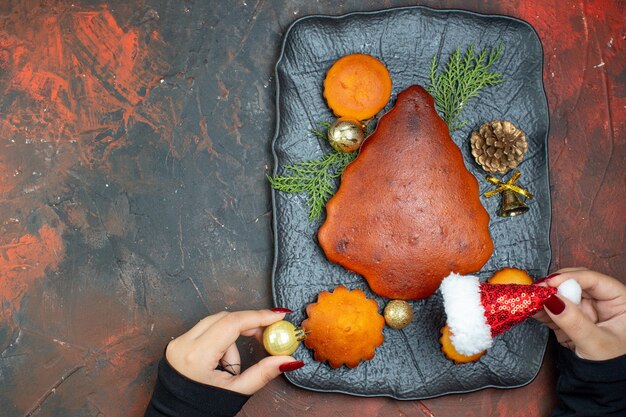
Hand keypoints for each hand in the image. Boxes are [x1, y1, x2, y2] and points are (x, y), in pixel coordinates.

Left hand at [165, 309, 303, 394]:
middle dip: (248, 324)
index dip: (259, 316)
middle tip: (267, 335)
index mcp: (197, 356)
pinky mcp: (178, 344)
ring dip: (232, 337)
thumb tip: (288, 360)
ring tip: (233, 368)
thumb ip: (263, 373)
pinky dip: (220, 341)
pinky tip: (222, 363)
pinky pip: (206, 331)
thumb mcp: (235, 392)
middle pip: (225, 318)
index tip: (278, 315)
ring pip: (216, 323)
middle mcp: (184, 344)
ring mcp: (178, 342)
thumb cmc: (201, 409)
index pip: (233, 323)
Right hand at [534, 267, 625, 359]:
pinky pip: (551, 307)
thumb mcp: (595, 342)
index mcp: (619, 301)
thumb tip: (553, 300)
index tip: (551, 282)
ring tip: (530, 298)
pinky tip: (530, 308)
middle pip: (574, 282)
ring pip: (560, 293)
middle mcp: (601, 301)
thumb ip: (574, 321)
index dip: (571, 278)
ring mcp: (583, 309)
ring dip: (543, 295)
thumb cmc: (611, 364)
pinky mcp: (567, 317)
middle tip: (538, 289)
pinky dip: (539, 308)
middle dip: (554, 284)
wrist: (601, 383)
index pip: (594, 280)